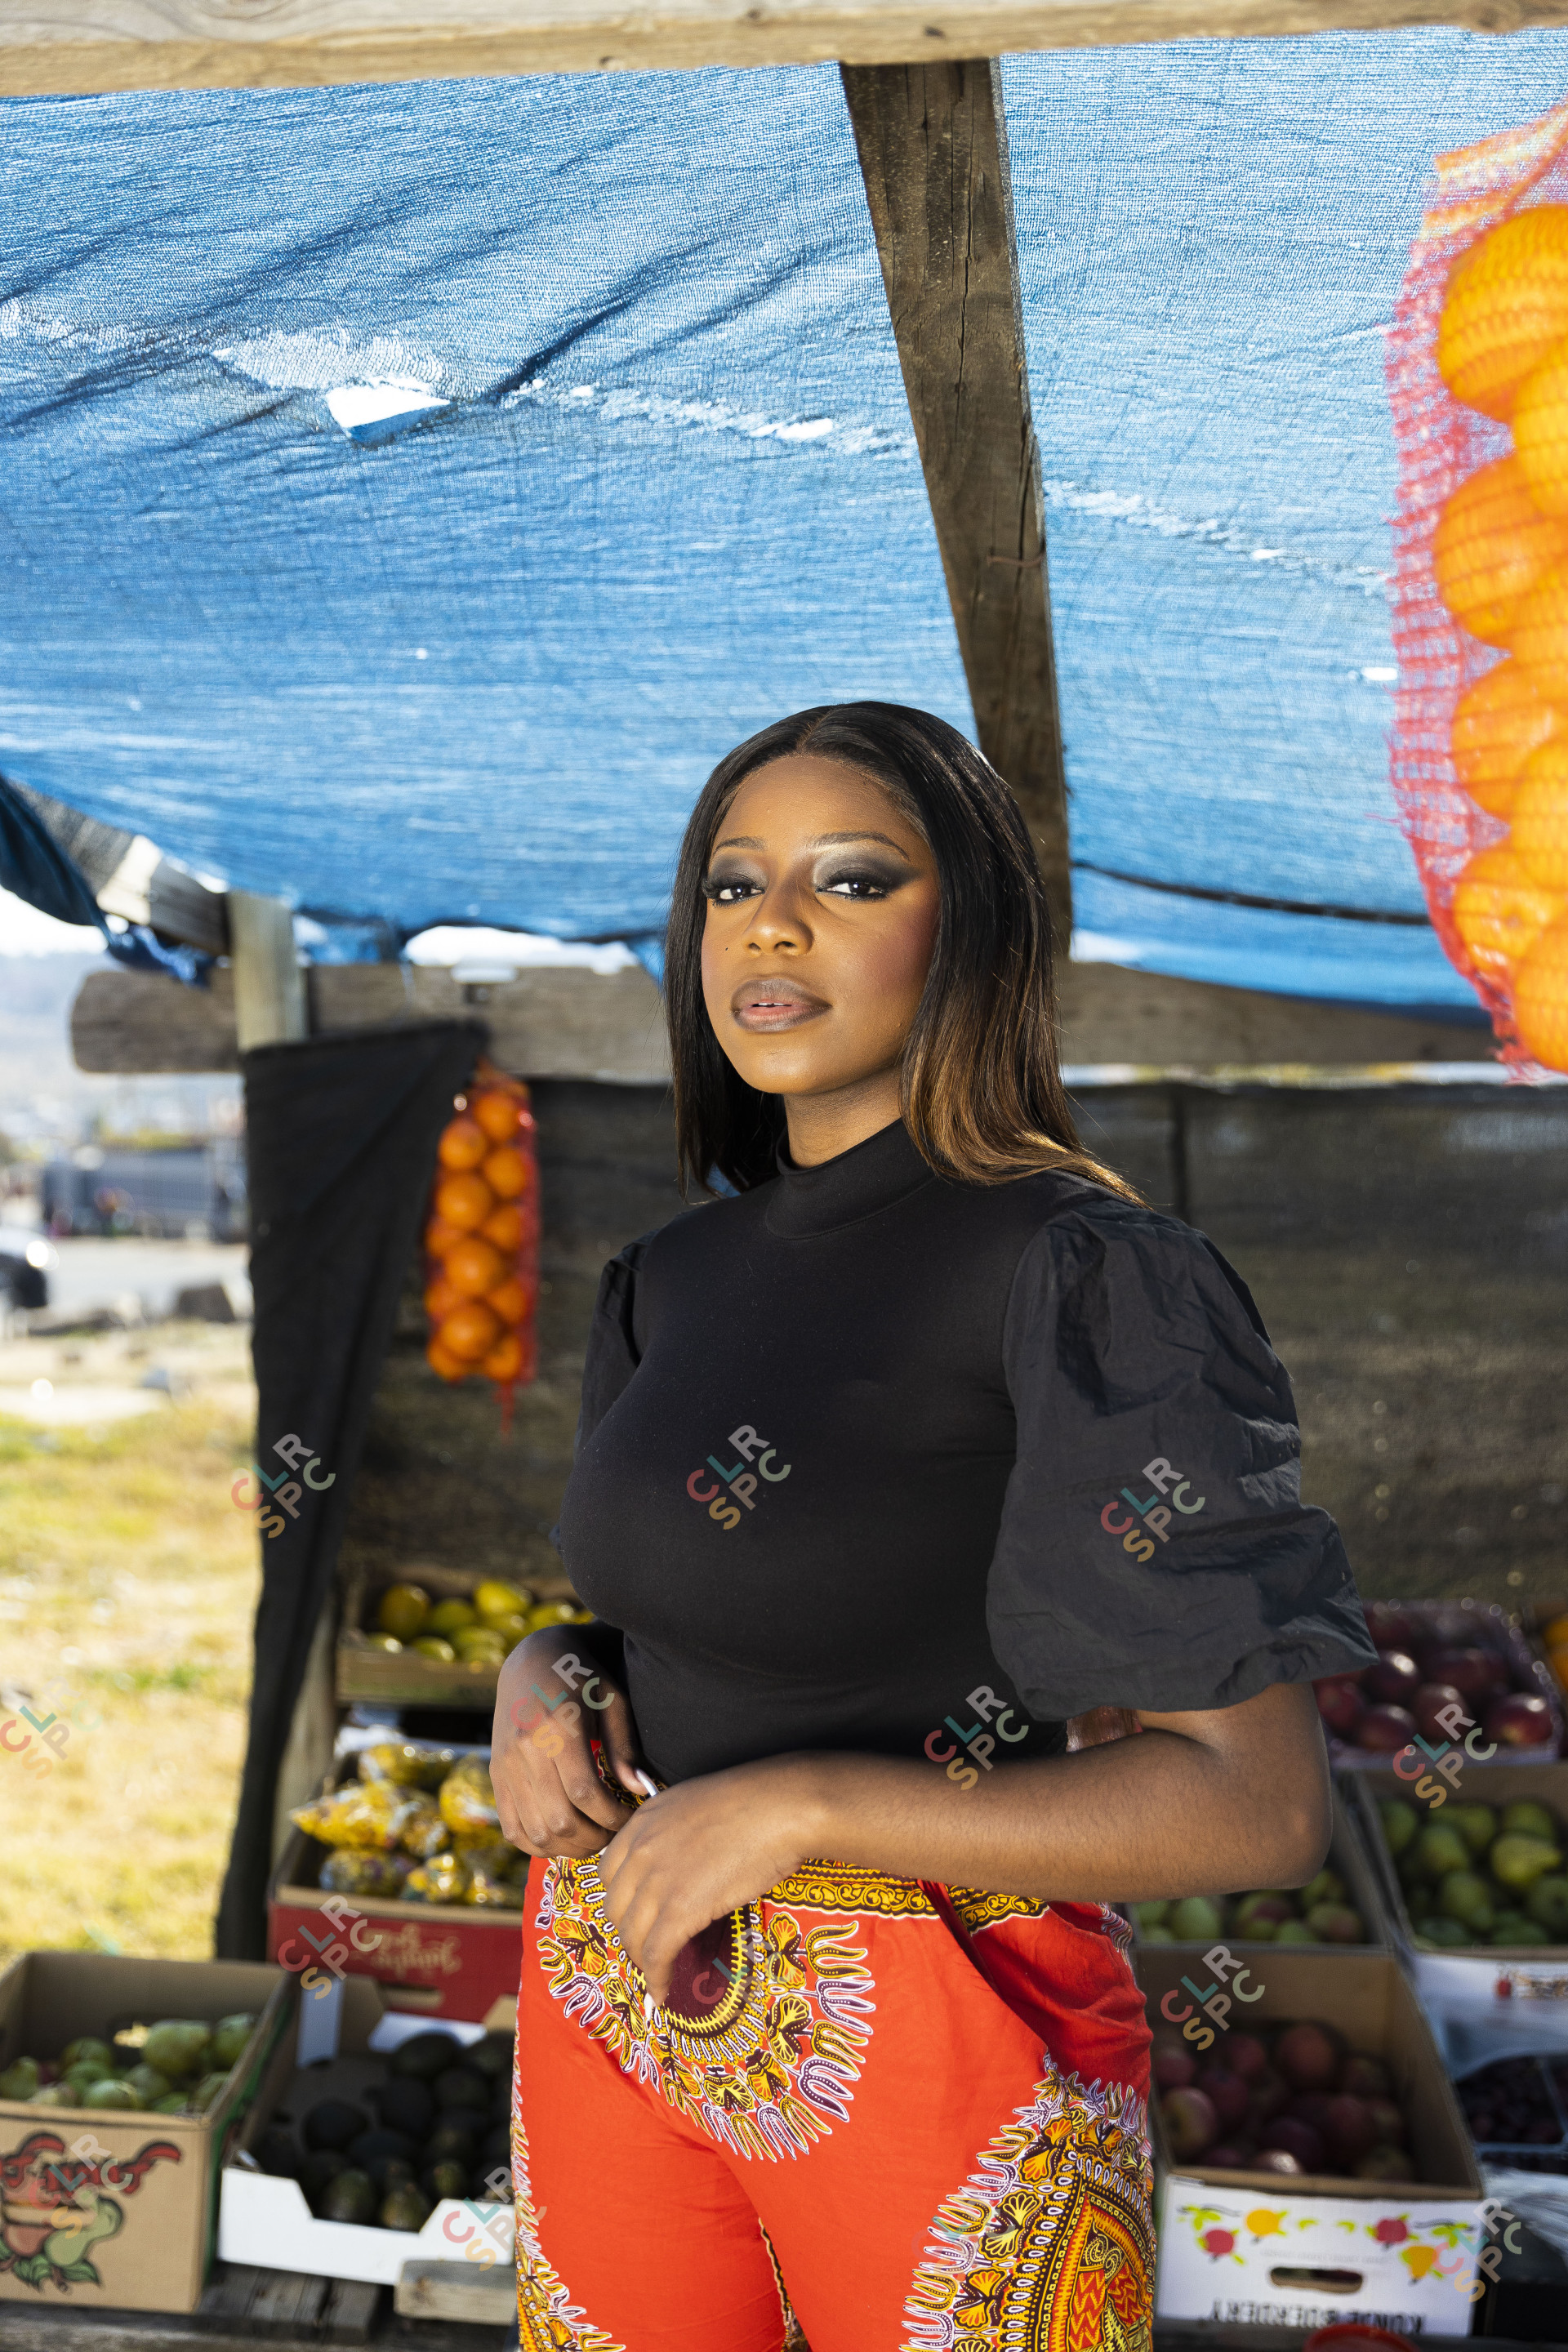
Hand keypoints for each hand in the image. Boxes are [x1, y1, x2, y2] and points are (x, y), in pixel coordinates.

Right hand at [491, 1630, 645, 1858]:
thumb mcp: (612, 1700)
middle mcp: (525, 1749)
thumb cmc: (582, 1677)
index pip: (586, 1794)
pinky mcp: (496, 1775)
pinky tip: (563, 1839)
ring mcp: (505, 1764)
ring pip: (536, 1832)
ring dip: (569, 1847)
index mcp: (557, 1727)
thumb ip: (624, 1746)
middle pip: (560, 1820)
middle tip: (615, 1834)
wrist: (531, 1658)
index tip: (631, 1819)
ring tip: (593, 1837)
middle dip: (595, 1838)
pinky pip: (512, 1828)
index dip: (613, 1818)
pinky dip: (538, 1845)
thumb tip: (639, 1789)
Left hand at [596, 1754, 823, 2002]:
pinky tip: (663, 1993)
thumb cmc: (753, 1802)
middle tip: (648, 1946)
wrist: (780, 1808)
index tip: (636, 1915)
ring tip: (658, 1974)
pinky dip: (657, 1979)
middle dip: (629, 1932)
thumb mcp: (693, 1805)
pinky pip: (656, 1955)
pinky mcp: (680, 1910)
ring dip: (642, 1960)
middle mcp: (640, 1851)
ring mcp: (657, 1881)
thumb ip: (671, 1833)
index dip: (621, 1900)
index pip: (608, 1873)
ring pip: (632, 1935)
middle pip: (615, 1907)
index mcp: (642, 1822)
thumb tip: (678, 1865)